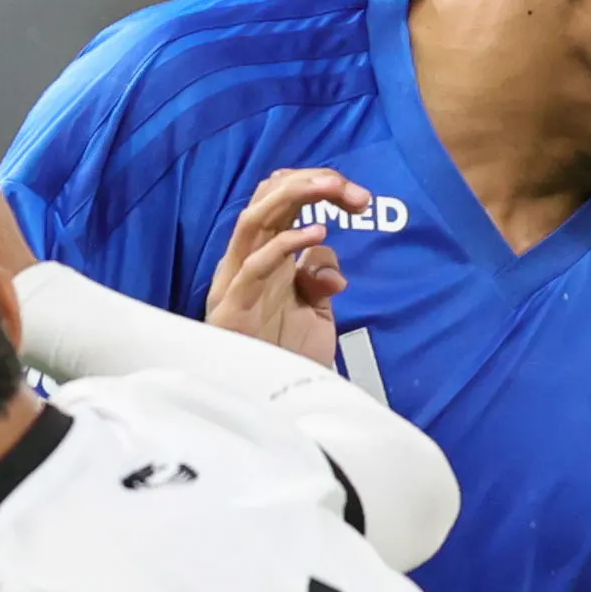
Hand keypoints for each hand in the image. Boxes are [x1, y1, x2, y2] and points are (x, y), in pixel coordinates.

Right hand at [206, 165, 366, 364]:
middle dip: (310, 182)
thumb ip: (319, 279)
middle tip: (352, 190)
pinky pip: (255, 266)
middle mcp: (246, 262)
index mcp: (265, 257)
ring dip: (293, 195)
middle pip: (266, 199)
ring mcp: (237, 283)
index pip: (280, 200)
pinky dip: (286, 244)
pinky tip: (318, 234)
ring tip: (332, 188)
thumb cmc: (286, 360)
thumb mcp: (315, 312)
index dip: (316, 186)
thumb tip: (328, 259)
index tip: (358, 196)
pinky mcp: (232, 308)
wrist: (274, 408)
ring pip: (254, 219)